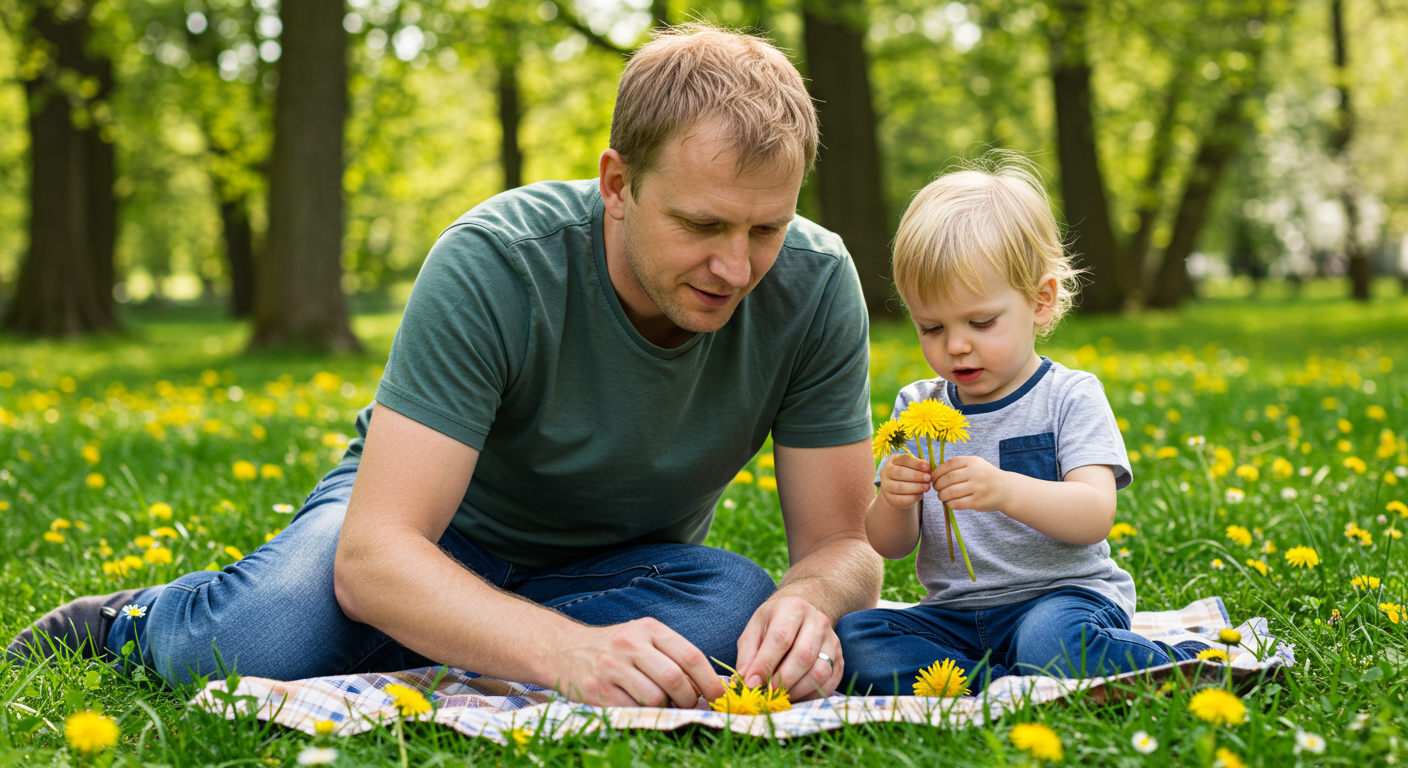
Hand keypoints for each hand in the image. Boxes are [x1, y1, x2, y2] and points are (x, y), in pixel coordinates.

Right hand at [552, 618, 724, 707]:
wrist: (564, 649)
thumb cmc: (614, 647)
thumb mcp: (643, 638)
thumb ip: (672, 656)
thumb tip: (706, 686)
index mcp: (649, 629)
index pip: (691, 656)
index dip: (710, 681)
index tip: (720, 697)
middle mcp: (631, 644)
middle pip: (675, 679)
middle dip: (690, 700)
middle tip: (690, 706)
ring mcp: (612, 667)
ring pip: (655, 698)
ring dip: (666, 709)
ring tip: (663, 705)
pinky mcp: (598, 689)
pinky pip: (632, 710)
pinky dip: (643, 714)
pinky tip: (641, 708)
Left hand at [734, 596, 842, 700]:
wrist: (801, 617)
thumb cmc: (773, 624)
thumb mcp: (754, 631)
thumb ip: (748, 656)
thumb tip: (747, 682)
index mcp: (793, 608)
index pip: (781, 638)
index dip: (765, 664)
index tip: (752, 683)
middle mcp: (818, 621)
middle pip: (803, 656)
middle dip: (781, 680)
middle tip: (766, 693)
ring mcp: (833, 641)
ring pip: (820, 672)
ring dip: (797, 690)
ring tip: (780, 695)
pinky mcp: (840, 660)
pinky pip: (829, 683)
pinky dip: (811, 695)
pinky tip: (795, 695)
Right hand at [877, 453, 930, 511]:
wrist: (898, 490)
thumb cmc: (908, 474)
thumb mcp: (912, 467)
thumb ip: (919, 466)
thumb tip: (928, 468)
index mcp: (892, 461)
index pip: (903, 459)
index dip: (916, 463)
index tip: (928, 467)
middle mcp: (886, 472)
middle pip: (900, 472)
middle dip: (916, 475)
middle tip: (928, 478)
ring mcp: (886, 486)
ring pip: (900, 487)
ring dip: (916, 487)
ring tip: (927, 487)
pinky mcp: (889, 498)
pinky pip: (902, 499)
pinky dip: (913, 497)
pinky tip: (921, 495)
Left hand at [932, 455, 1008, 511]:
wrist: (1007, 490)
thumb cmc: (986, 476)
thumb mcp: (976, 465)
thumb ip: (958, 466)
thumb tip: (933, 473)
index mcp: (973, 461)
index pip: (948, 464)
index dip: (937, 472)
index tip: (933, 478)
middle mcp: (976, 473)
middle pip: (947, 479)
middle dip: (937, 485)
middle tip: (937, 488)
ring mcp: (977, 488)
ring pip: (950, 492)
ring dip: (941, 495)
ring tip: (942, 496)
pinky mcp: (978, 502)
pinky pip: (956, 503)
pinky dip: (949, 504)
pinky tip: (950, 502)